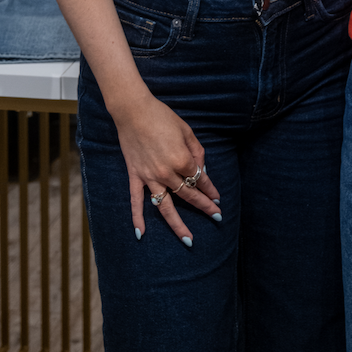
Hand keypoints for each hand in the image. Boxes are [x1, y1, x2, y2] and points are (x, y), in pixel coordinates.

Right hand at [114, 93, 220, 243]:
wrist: (133, 111)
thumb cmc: (162, 117)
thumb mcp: (186, 131)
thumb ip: (197, 152)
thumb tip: (201, 170)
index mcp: (182, 160)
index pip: (200, 179)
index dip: (210, 188)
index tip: (217, 198)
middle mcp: (167, 173)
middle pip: (188, 195)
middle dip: (204, 207)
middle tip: (216, 217)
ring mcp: (149, 177)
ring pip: (165, 207)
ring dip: (178, 225)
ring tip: (189, 240)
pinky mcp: (135, 176)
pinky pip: (136, 201)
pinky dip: (138, 218)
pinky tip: (141, 234)